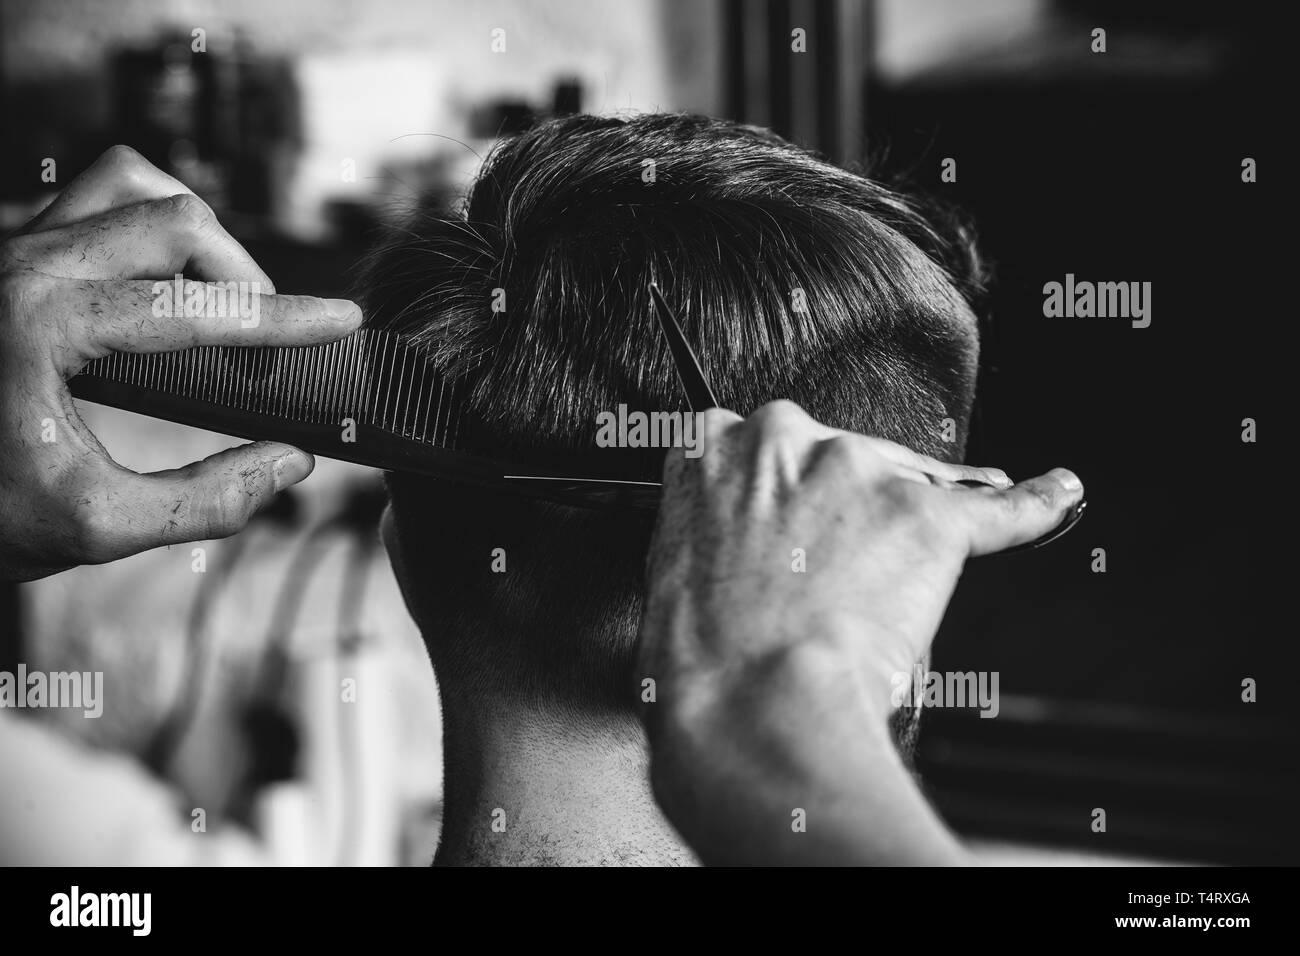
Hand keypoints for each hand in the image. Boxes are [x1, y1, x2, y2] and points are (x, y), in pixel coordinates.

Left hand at [0, 146, 362, 580]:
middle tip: (270, 331)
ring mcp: (7, 248)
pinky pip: (91, 200)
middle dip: (243, 271)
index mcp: (40, 324)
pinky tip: (160, 285)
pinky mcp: (4, 253)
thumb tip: (290, 463)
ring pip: (127, 182)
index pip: (196, 307)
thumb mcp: (93, 526)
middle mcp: (20, 263)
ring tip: (217, 290)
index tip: (345, 321)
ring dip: (192, 228)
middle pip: (173, 217)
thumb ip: (205, 501)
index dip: (285, 319)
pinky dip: (146, 226)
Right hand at [637, 400, 1083, 864]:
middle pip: (834, 452)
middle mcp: (783, 440)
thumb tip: (747, 554)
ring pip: (904, 481)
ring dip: (903, 527)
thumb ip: (713, 534)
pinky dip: (1031, 506)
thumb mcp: (675, 575)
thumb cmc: (706, 666)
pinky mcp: (926, 512)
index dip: (780, 495)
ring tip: (894, 591)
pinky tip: (1055, 493)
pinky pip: (998, 507)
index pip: (757, 446)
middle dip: (840, 503)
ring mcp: (859, 471)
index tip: (788, 523)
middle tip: (831, 572)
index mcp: (708, 450)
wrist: (754, 709)